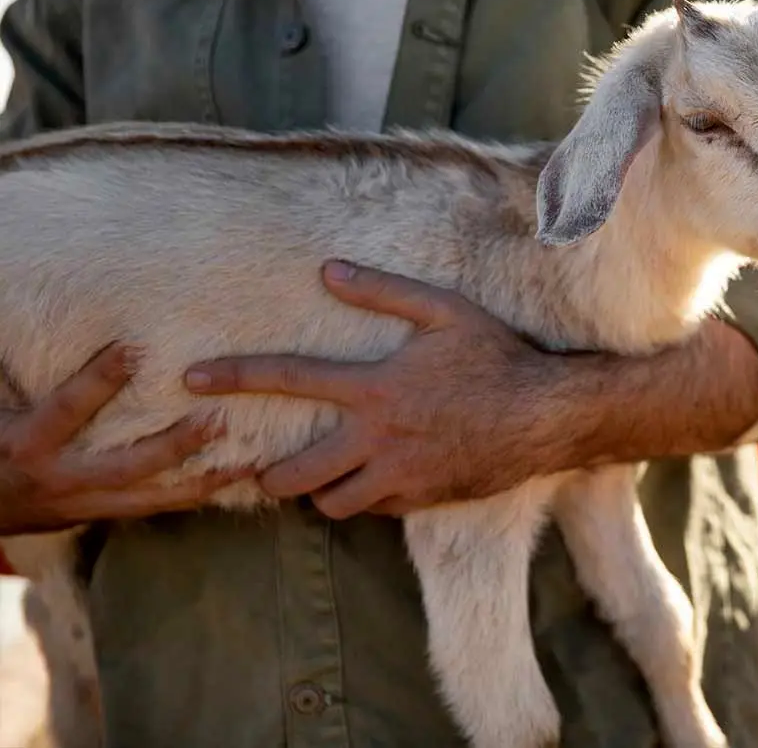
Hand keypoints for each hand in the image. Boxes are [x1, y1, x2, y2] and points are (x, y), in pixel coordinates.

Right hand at [0, 344, 245, 535]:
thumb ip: (14, 374)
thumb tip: (20, 319)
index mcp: (28, 443)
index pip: (69, 408)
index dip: (99, 379)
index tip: (134, 348)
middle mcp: (60, 477)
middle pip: (127, 464)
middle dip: (175, 445)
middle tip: (218, 421)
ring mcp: (84, 502)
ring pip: (152, 495)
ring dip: (202, 478)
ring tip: (250, 460)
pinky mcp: (100, 513)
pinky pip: (154, 508)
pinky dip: (193, 496)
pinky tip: (233, 481)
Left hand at [185, 262, 574, 517]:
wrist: (546, 414)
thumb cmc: (496, 357)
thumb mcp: (444, 311)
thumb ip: (383, 292)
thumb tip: (329, 270)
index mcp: (375, 387)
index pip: (288, 379)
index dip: (233, 376)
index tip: (189, 379)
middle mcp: (377, 438)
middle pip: (294, 472)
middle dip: (267, 475)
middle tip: (264, 468)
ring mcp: (400, 476)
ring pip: (332, 504)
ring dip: (319, 492)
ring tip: (321, 478)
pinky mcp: (422, 500)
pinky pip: (375, 510)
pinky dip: (366, 498)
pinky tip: (376, 479)